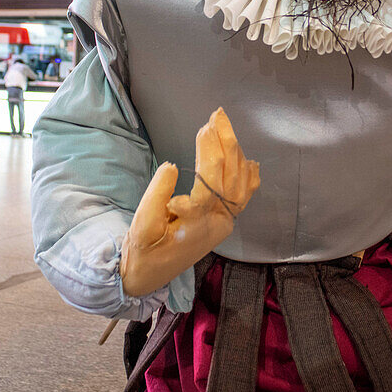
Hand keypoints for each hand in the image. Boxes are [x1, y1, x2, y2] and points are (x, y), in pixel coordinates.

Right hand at [120, 108, 259, 296]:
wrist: (148, 276)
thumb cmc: (142, 250)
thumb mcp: (142, 225)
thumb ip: (156, 195)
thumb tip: (172, 166)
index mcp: (198, 223)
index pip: (210, 181)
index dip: (209, 152)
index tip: (203, 128)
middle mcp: (218, 223)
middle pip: (230, 177)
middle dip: (226, 143)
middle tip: (218, 115)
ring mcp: (224, 224)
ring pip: (239, 184)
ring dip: (235, 153)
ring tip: (225, 127)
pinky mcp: (222, 223)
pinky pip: (242, 198)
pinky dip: (248, 177)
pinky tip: (249, 160)